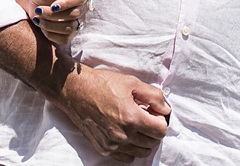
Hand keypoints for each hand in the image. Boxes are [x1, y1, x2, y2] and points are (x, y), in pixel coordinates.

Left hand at [0, 0, 91, 45]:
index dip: (68, 3)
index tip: (53, 6)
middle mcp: (82, 6)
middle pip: (75, 14)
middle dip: (54, 14)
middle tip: (38, 10)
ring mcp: (77, 20)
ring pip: (70, 28)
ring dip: (50, 25)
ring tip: (37, 18)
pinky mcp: (70, 33)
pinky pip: (65, 39)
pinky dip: (50, 34)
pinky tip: (41, 25)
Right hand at [55, 66, 169, 161]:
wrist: (74, 90)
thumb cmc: (101, 83)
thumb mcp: (130, 82)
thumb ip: (153, 96)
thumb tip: (166, 110)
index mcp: (132, 118)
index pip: (161, 130)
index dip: (160, 120)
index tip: (153, 112)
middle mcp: (123, 134)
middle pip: (153, 142)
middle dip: (152, 129)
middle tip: (144, 116)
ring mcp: (113, 143)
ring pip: (142, 152)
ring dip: (143, 140)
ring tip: (135, 125)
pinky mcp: (104, 148)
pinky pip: (127, 157)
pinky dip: (130, 148)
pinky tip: (125, 134)